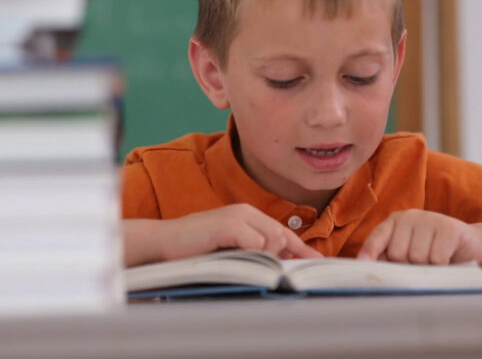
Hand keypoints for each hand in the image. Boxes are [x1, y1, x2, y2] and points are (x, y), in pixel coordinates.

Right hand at [158, 204, 322, 260]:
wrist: (163, 242)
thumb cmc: (195, 248)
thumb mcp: (230, 247)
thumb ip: (253, 250)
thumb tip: (281, 262)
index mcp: (248, 214)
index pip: (283, 232)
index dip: (302, 249)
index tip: (318, 263)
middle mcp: (246, 211)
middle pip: (282, 236)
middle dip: (280, 257)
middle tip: (262, 269)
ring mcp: (238, 216)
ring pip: (272, 240)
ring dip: (263, 258)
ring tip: (239, 263)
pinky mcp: (229, 225)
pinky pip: (256, 244)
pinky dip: (251, 256)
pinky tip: (234, 259)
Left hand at [357, 209, 481, 264]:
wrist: (470, 245)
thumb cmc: (433, 252)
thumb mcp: (409, 253)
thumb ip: (389, 259)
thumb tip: (368, 269)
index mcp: (395, 221)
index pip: (377, 237)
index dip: (369, 253)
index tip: (362, 265)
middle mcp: (409, 216)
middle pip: (397, 253)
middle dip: (408, 266)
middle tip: (420, 263)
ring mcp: (430, 219)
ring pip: (417, 257)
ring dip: (427, 267)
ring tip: (435, 260)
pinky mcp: (449, 227)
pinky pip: (436, 259)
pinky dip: (442, 266)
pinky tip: (447, 259)